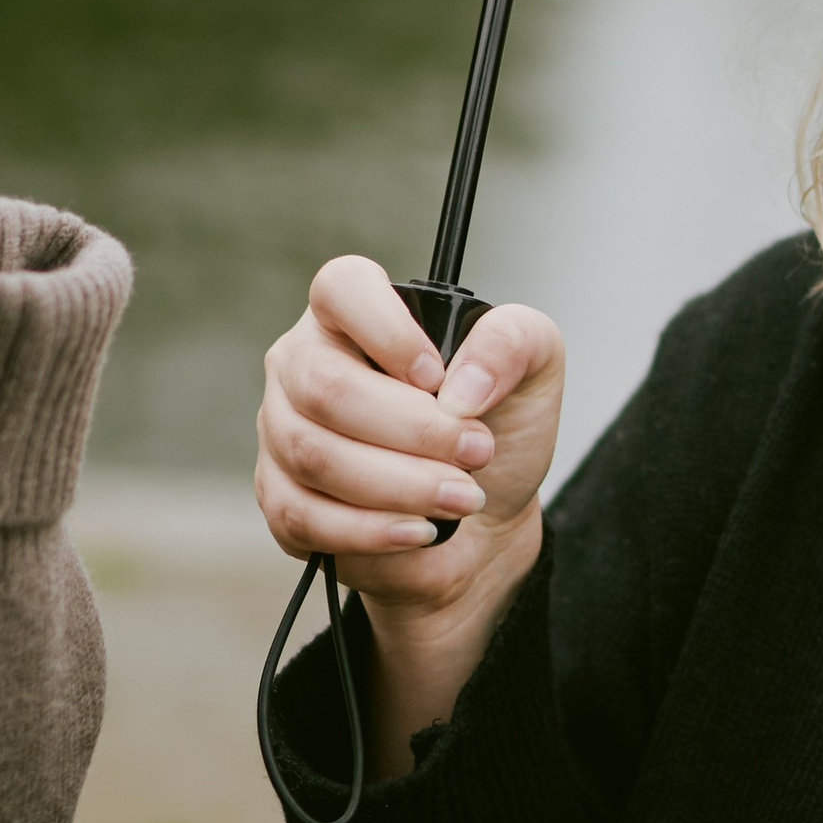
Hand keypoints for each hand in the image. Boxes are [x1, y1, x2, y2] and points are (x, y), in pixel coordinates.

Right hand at [258, 257, 563, 775]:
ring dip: (389, 483)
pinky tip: (414, 538)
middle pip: (317, 384)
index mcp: (358, 318)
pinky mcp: (281, 507)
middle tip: (475, 458)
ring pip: (301, 453)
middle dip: (405, 426)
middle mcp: (305, 368)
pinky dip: (362, 532)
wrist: (487, 537)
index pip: (338, 284)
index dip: (380, 324)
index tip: (440, 369)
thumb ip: (519, 341)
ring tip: (456, 501)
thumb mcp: (542, 374)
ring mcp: (280, 438)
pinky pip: (294, 519)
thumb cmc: (508, 437)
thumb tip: (462, 377)